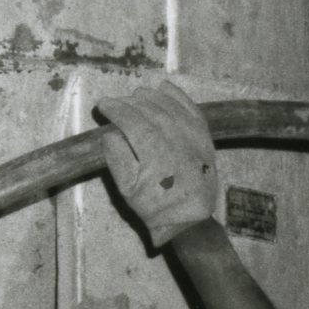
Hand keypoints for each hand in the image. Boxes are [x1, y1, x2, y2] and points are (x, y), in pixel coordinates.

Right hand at [88, 73, 223, 241]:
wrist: (188, 220)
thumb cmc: (154, 207)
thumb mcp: (127, 190)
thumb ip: (117, 159)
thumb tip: (111, 132)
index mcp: (155, 155)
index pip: (132, 121)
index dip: (115, 110)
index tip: (103, 105)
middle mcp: (176, 141)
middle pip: (149, 110)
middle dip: (129, 102)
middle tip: (116, 101)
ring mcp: (193, 138)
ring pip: (169, 106)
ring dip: (150, 96)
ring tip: (135, 95)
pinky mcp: (205, 138)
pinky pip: (191, 108)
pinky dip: (177, 96)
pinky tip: (163, 88)